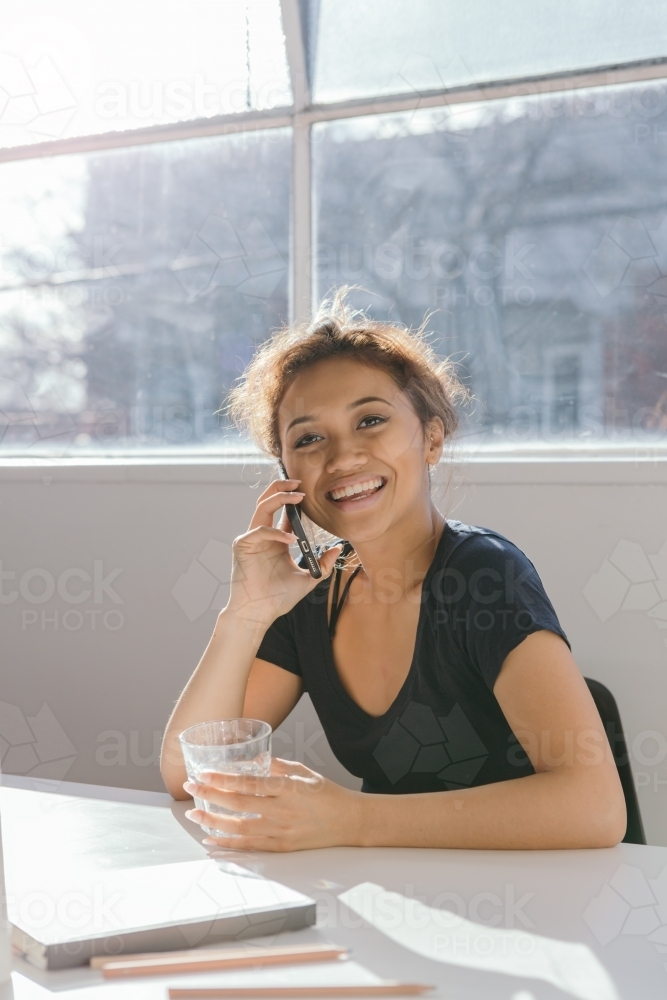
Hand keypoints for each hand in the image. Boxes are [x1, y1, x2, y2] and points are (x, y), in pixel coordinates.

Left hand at [183, 758, 363, 851]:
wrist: (350, 822)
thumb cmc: (327, 794)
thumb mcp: (304, 772)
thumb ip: (276, 766)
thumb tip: (251, 761)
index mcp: (288, 788)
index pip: (249, 783)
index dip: (224, 779)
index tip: (204, 774)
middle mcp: (282, 811)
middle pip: (238, 804)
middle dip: (210, 796)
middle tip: (191, 787)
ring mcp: (281, 831)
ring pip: (239, 828)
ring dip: (212, 821)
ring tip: (193, 814)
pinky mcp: (282, 846)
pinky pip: (250, 846)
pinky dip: (228, 844)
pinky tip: (211, 840)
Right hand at [226, 479, 340, 627]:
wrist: (259, 613)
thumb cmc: (278, 598)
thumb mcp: (308, 579)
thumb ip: (323, 564)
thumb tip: (337, 549)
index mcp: (275, 540)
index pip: (282, 512)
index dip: (294, 499)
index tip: (308, 492)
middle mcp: (262, 536)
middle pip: (267, 501)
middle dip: (282, 487)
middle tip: (299, 482)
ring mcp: (250, 539)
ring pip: (261, 507)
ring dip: (279, 497)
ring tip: (297, 496)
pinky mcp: (242, 546)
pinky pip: (260, 530)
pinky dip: (276, 532)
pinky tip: (291, 539)